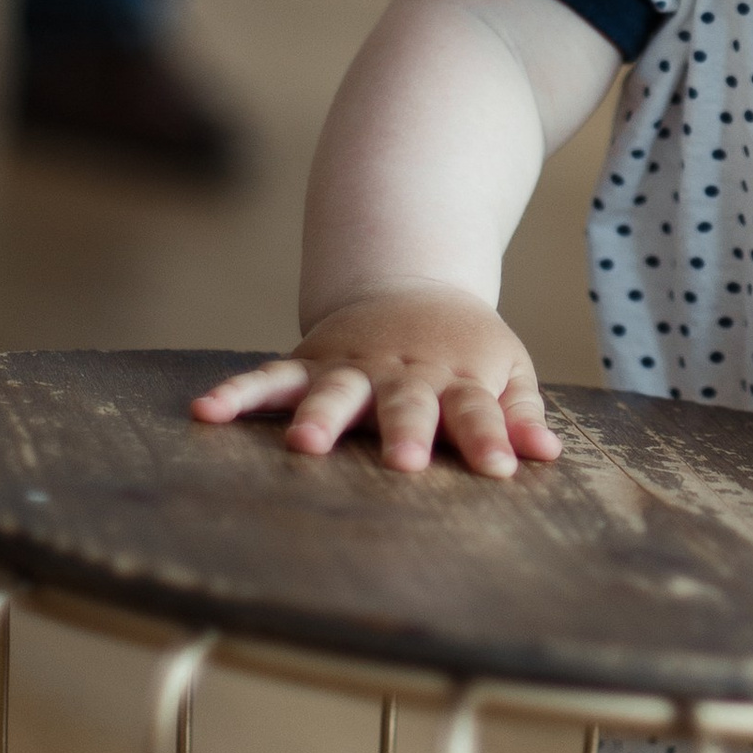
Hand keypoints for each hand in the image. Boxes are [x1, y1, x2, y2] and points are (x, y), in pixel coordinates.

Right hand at [191, 286, 563, 479]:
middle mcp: (401, 372)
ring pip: (333, 392)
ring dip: (320, 417)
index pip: (479, 411)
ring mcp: (352, 367)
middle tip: (404, 463)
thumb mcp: (506, 367)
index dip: (490, 438)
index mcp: (456, 376)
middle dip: (405, 431)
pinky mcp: (309, 363)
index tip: (501, 469)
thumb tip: (547, 452)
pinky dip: (238, 394)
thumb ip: (520, 410)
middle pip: (406, 402)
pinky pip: (268, 378)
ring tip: (304, 446)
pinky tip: (205, 412)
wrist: (411, 283)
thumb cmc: (465, 347)